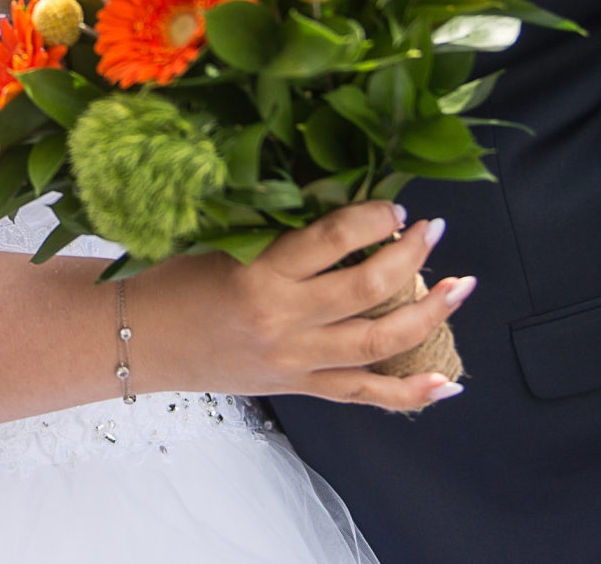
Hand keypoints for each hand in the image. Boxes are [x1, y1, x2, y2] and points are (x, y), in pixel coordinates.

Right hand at [134, 201, 470, 410]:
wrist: (140, 339)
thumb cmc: (177, 279)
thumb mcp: (222, 240)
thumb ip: (279, 229)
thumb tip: (345, 205)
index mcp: (258, 271)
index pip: (331, 238)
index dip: (372, 218)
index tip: (393, 206)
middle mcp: (282, 318)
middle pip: (366, 288)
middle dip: (411, 255)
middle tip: (433, 229)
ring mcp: (294, 359)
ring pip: (378, 341)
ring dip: (428, 313)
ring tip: (460, 286)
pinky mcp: (299, 386)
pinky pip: (364, 394)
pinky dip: (410, 393)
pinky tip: (447, 383)